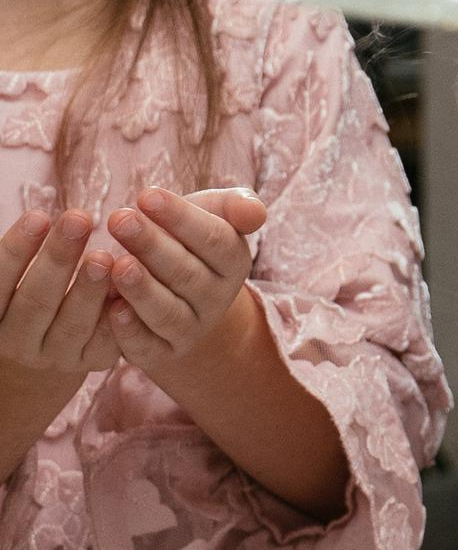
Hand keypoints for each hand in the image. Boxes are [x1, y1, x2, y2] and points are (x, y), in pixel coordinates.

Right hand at [0, 211, 121, 379]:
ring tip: (105, 256)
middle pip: (37, 301)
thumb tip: (36, 218)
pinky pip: (106, 341)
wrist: (39, 356)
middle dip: (58, 258)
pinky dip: (117, 316)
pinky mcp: (91, 362)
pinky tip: (128, 289)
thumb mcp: (11, 282)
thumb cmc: (25, 297)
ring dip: (90, 290)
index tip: (38, 216)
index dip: (16, 251)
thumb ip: (20, 257)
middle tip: (79, 220)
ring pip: (73, 324)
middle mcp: (17, 340)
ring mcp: (54, 355)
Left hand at [100, 188, 268, 375]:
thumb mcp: (213, 216)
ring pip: (168, 312)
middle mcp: (217, 299)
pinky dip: (129, 331)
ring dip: (142, 289)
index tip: (146, 195)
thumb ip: (235, 207)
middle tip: (119, 219)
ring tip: (117, 265)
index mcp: (234, 262)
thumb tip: (255, 214)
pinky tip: (111, 309)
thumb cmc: (187, 243)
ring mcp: (190, 329)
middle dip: (152, 245)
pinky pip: (146, 346)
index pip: (215, 239)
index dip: (181, 218)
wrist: (175, 295)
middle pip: (187, 274)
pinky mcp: (160, 353)